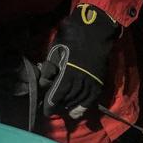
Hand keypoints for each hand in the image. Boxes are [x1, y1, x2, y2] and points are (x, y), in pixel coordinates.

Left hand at [40, 3, 119, 118]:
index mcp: (68, 71)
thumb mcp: (55, 50)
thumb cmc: (71, 38)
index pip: (57, 94)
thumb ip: (49, 68)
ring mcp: (91, 81)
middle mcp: (81, 80)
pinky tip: (77, 111)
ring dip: (70, 107)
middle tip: (53, 109)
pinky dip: (84, 106)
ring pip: (79, 100)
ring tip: (64, 110)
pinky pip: (91, 98)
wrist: (94, 31)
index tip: (46, 111)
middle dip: (59, 106)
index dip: (50, 105)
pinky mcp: (99, 81)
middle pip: (68, 99)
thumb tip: (43, 84)